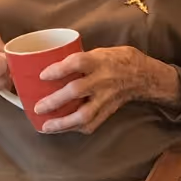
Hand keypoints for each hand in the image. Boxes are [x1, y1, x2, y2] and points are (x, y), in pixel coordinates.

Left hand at [33, 45, 180, 134]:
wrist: (143, 76)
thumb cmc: (116, 60)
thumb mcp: (99, 52)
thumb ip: (79, 60)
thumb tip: (51, 66)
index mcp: (99, 61)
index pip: (77, 63)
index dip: (59, 69)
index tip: (42, 75)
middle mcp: (102, 80)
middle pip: (76, 91)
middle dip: (55, 101)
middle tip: (38, 107)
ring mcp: (106, 98)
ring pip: (84, 114)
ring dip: (63, 123)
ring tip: (46, 127)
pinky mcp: (108, 111)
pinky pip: (92, 124)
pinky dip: (75, 128)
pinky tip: (63, 129)